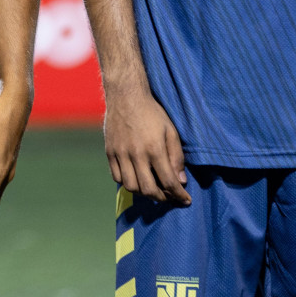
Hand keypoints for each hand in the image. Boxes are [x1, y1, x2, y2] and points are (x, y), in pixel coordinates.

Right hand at [104, 91, 188, 205]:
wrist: (125, 95)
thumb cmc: (152, 112)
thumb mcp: (171, 131)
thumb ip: (176, 157)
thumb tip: (181, 181)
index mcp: (155, 149)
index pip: (168, 182)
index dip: (179, 195)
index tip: (186, 200)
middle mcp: (136, 154)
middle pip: (148, 189)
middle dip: (162, 197)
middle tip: (168, 196)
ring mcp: (120, 154)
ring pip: (131, 186)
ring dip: (143, 192)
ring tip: (152, 188)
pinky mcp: (109, 152)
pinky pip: (116, 177)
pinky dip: (127, 183)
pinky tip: (136, 178)